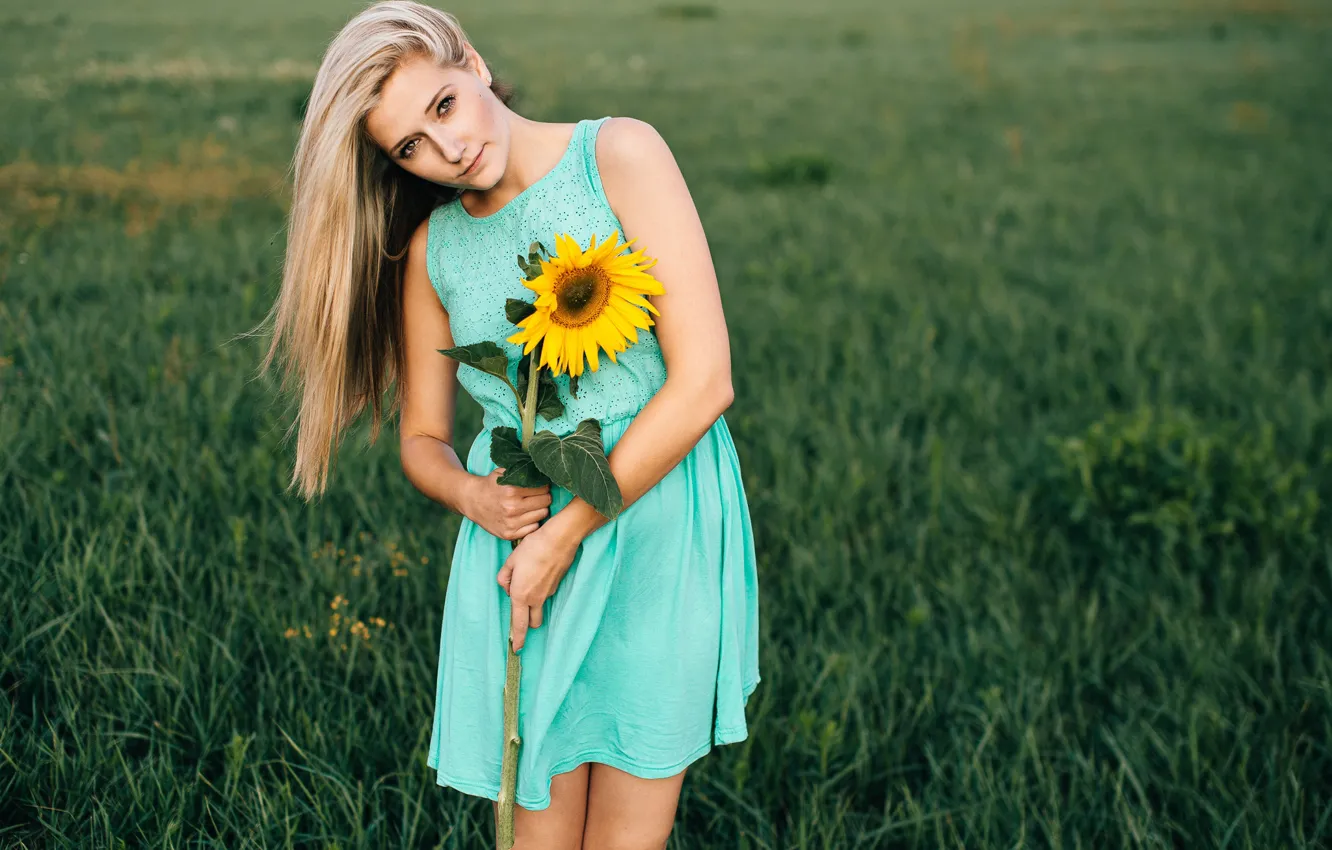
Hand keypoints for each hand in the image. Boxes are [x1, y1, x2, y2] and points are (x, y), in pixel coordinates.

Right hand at [465, 468, 551, 540]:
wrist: (472, 501)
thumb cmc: (491, 485)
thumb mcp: (504, 473)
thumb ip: (523, 472)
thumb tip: (545, 472)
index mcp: (511, 491)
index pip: (543, 488)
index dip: (544, 485)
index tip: (541, 485)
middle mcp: (512, 508)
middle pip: (545, 501)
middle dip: (544, 496)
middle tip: (539, 495)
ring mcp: (511, 523)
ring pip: (542, 514)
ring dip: (540, 509)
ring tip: (533, 505)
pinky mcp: (509, 534)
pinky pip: (534, 528)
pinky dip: (533, 521)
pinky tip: (527, 516)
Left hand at [496, 522, 580, 651]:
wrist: (559, 539)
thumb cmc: (532, 548)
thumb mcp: (510, 561)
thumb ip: (504, 578)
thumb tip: (507, 588)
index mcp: (521, 596)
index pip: (519, 624)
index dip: (518, 638)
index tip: (517, 649)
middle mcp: (536, 599)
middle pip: (533, 622)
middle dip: (527, 623)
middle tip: (521, 615)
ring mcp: (549, 593)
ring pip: (540, 608)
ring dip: (534, 606)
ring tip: (528, 584)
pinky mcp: (557, 585)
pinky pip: (546, 595)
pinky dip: (540, 591)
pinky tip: (538, 573)